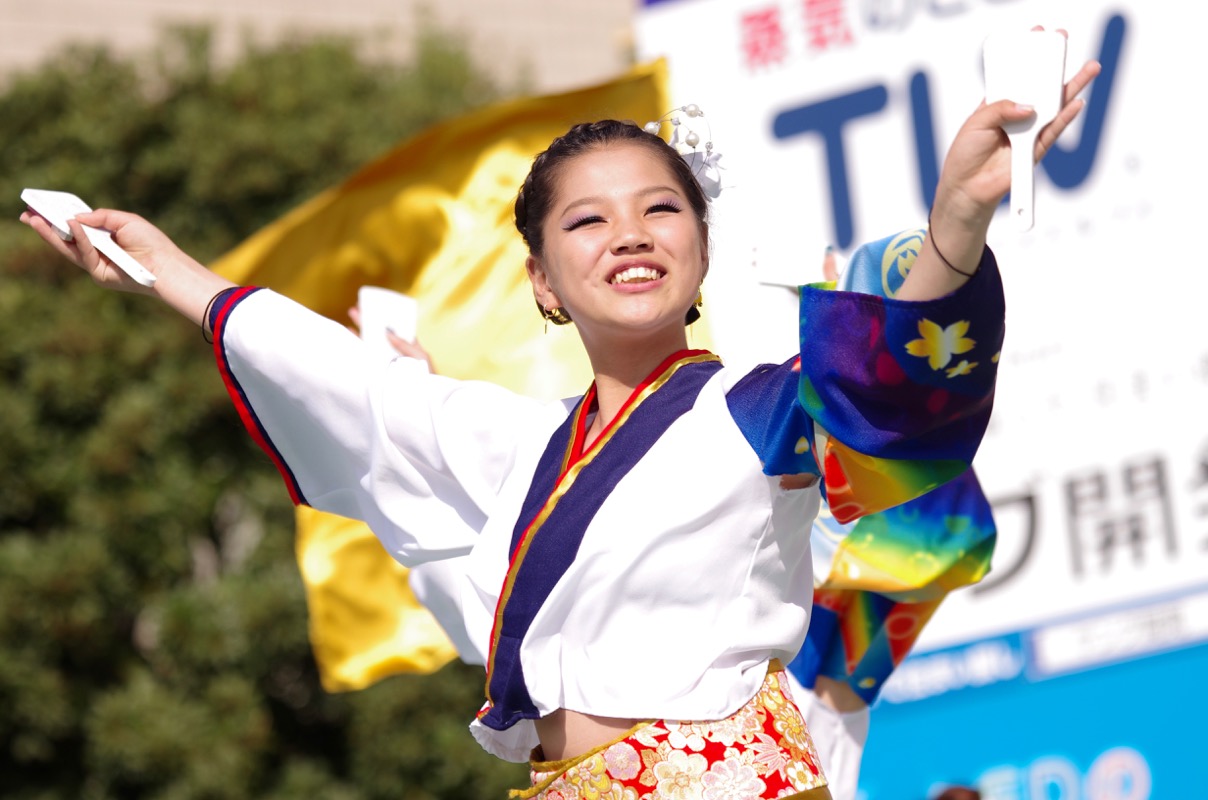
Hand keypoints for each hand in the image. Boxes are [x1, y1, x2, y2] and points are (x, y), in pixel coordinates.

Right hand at [20, 206, 234, 325]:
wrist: (166, 265)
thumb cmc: (151, 242)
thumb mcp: (126, 220)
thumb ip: (101, 216)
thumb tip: (76, 216)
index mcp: (104, 238)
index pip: (77, 228)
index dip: (59, 218)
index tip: (42, 207)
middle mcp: (97, 252)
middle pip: (66, 239)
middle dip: (46, 227)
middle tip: (27, 214)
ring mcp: (97, 265)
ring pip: (68, 249)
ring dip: (50, 234)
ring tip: (35, 220)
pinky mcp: (99, 275)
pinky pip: (84, 254)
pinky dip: (77, 239)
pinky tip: (70, 225)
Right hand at [347, 306, 435, 371]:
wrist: (423, 395)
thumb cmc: (427, 376)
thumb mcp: (420, 356)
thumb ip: (405, 344)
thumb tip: (388, 332)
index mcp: (407, 346)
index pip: (395, 329)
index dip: (386, 318)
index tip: (377, 306)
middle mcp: (394, 351)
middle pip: (380, 332)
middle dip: (370, 319)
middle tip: (359, 306)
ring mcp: (385, 358)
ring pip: (371, 340)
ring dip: (361, 327)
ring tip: (353, 313)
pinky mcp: (378, 367)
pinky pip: (366, 353)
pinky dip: (358, 342)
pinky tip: (351, 332)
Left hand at [935, 35, 1101, 226]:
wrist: (966, 188)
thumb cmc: (965, 155)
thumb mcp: (976, 123)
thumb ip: (1001, 109)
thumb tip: (1029, 107)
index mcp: (999, 105)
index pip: (1018, 78)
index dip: (1028, 59)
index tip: (1038, 37)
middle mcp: (1017, 116)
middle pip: (1042, 88)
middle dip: (1056, 67)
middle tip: (1067, 45)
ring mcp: (1029, 132)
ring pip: (1055, 106)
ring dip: (1072, 88)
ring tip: (1090, 69)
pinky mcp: (1036, 150)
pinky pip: (1053, 131)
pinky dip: (1065, 117)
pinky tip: (1077, 102)